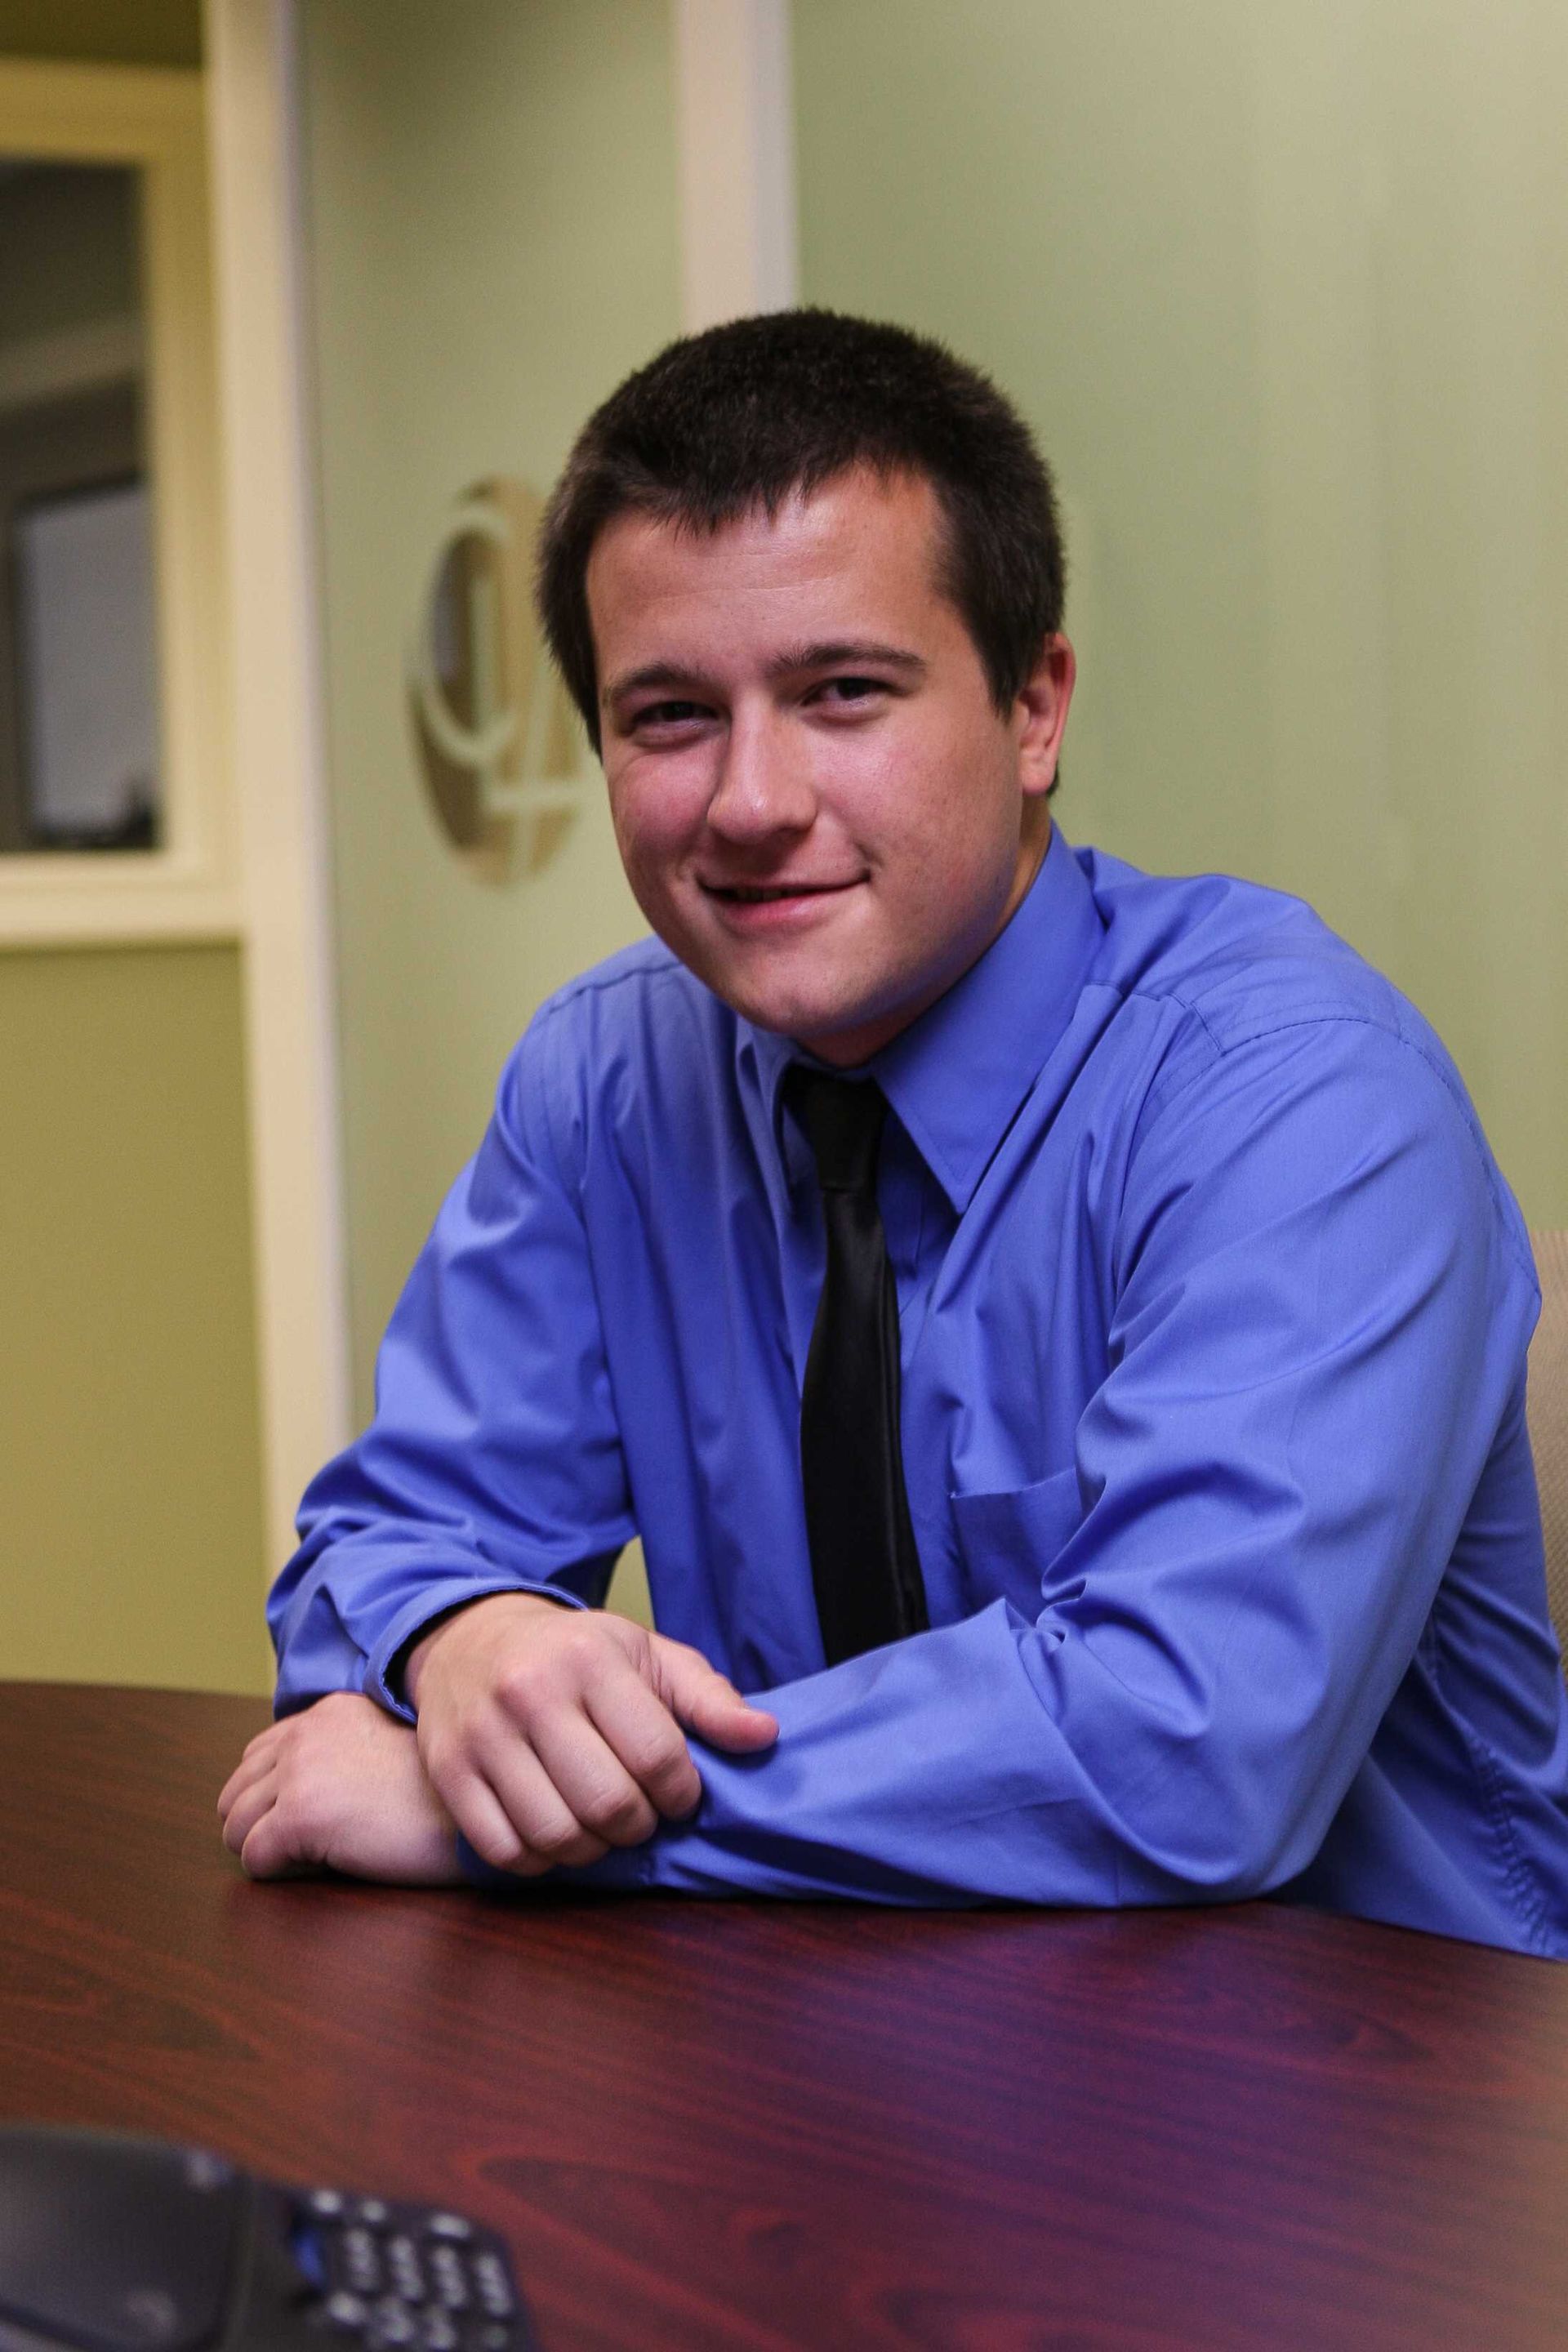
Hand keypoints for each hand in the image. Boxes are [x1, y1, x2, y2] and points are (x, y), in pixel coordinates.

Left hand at [218, 1691, 462, 1883]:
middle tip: (300, 1846)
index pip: (257, 1754)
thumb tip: (299, 1790)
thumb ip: (341, 1751)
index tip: (302, 1817)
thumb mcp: (386, 1747)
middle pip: (236, 1791)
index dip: (271, 1794)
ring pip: (235, 1826)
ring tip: (311, 1858)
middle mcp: (305, 1735)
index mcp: (326, 1714)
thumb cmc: (442, 1795)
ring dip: (264, 1849)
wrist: (471, 1815)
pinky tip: (321, 1867)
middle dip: (257, 1824)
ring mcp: (299, 1775)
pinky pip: (253, 1858)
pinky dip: (276, 1873)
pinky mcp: (300, 1817)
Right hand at [405, 1594, 778, 1874]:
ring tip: (599, 1823)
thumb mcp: (646, 1656)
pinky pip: (504, 1851)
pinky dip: (539, 1859)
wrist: (473, 1639)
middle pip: (607, 1804)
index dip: (682, 1792)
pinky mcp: (449, 1773)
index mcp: (589, 1660)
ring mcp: (482, 1736)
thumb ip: (707, 1698)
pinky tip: (554, 1832)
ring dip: (592, 1848)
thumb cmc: (576, 1655)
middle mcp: (530, 1693)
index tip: (680, 1793)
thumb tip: (765, 1736)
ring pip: (555, 1835)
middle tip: (641, 1812)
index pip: (656, 1754)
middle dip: (639, 1825)